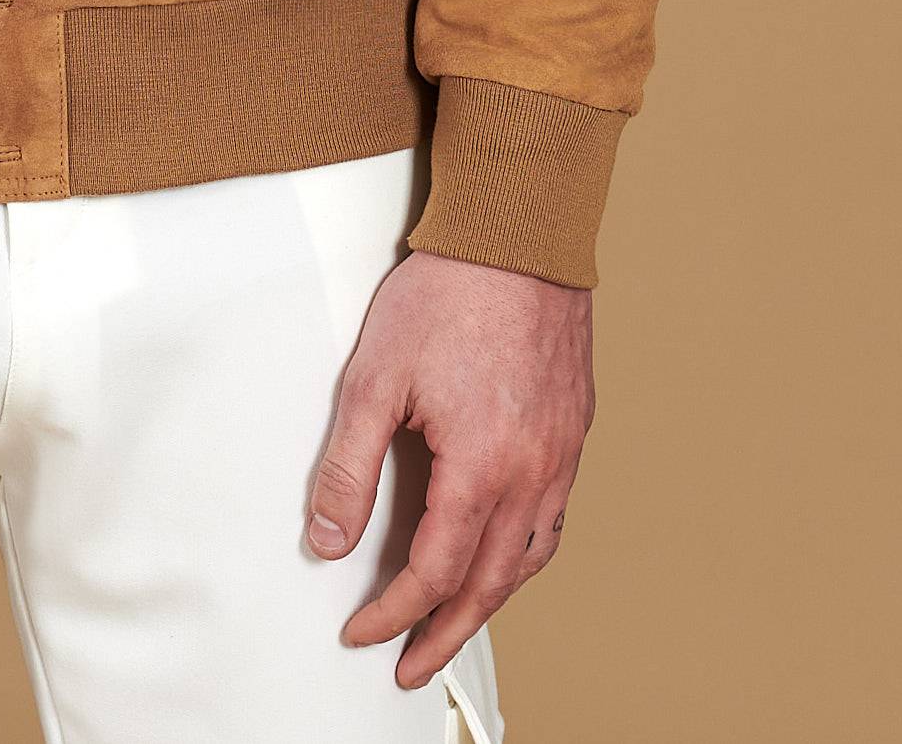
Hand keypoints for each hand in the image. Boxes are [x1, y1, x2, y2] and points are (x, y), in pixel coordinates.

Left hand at [307, 248, 592, 689]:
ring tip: (454, 623)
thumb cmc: (446, 293)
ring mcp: (561, 453)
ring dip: (490, 601)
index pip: (434, 572)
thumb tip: (329, 540)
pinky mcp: (572, 429)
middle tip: (412, 665)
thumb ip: (349, 466)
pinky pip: (554, 518)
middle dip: (446, 634)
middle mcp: (532, 472)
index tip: (363, 631)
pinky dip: (525, 554)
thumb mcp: (374, 377)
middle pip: (489, 584)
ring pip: (531, 558)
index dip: (394, 613)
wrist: (516, 234)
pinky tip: (504, 552)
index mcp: (482, 468)